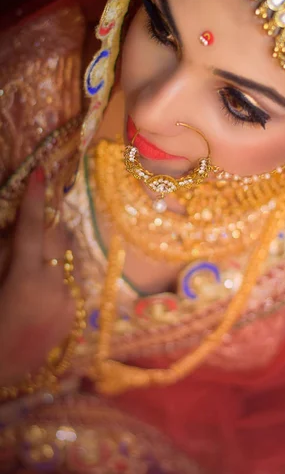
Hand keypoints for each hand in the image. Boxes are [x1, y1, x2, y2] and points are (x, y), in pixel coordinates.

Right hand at [0, 168, 76, 386]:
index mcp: (26, 279)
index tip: (40, 172)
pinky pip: (70, 282)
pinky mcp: (73, 317)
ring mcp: (67, 303)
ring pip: (68, 259)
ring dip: (55, 247)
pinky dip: (58, 273)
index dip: (35, 198)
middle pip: (59, 238)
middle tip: (44, 204)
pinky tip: (45, 277)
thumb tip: (12, 230)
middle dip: (51, 219)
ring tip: (41, 243)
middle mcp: (54, 287)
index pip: (31, 228)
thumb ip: (3, 253)